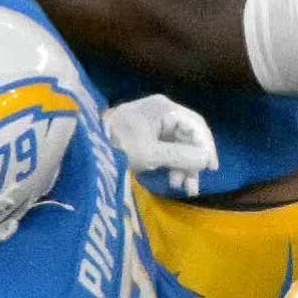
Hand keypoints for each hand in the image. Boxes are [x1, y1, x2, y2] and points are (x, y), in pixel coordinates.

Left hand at [106, 94, 221, 195]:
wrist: (86, 145)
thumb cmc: (120, 145)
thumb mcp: (152, 153)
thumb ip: (182, 156)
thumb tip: (206, 160)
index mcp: (164, 108)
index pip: (196, 126)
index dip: (206, 147)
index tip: (210, 168)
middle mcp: (160, 111)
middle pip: (187, 137)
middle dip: (192, 162)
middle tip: (193, 186)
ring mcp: (151, 123)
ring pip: (177, 145)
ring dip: (182, 167)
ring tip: (182, 189)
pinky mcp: (143, 135)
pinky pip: (165, 149)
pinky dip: (170, 164)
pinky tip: (171, 180)